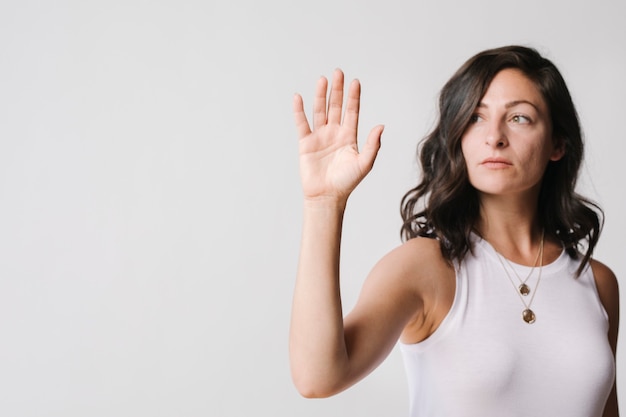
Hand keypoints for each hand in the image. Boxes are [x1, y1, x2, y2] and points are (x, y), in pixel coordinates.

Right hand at [293, 69, 382, 202]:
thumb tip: (381, 126)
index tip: (355, 82)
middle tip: (338, 72)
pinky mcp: (306, 143)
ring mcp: (319, 137)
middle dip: (337, 90)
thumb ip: (372, 145)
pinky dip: (299, 111)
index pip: (352, 112)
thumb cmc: (346, 182)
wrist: (327, 196)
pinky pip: (302, 123)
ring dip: (321, 95)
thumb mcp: (364, 163)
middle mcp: (334, 133)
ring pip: (320, 111)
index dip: (353, 97)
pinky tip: (298, 98)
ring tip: (322, 80)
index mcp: (349, 137)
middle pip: (335, 107)